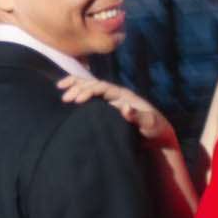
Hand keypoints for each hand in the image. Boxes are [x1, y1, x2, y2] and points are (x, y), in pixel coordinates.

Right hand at [58, 76, 175, 146]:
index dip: (90, 91)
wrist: (157, 133)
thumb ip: (137, 116)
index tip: (78, 100)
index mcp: (124, 95)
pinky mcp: (107, 106)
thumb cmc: (154, 129)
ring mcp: (111, 98)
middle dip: (79, 88)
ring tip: (60, 87)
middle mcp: (116, 93)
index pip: (103, 87)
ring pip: (90, 85)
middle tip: (65, 98)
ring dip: (76, 85)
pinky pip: (91, 94)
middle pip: (94, 84)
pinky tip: (66, 89)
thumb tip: (123, 108)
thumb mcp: (149, 124)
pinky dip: (79, 90)